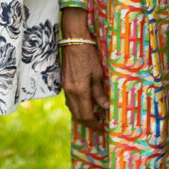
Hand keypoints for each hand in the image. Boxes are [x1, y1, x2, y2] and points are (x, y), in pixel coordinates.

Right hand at [60, 7, 107, 131]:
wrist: (74, 41)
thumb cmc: (88, 55)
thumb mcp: (98, 74)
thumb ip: (99, 92)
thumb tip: (104, 108)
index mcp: (80, 90)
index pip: (86, 115)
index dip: (95, 123)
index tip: (103, 127)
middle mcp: (70, 91)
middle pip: (77, 115)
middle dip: (88, 122)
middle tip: (99, 124)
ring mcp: (65, 87)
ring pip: (72, 108)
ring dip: (82, 115)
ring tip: (93, 115)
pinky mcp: (64, 82)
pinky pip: (69, 100)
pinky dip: (77, 106)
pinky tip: (85, 104)